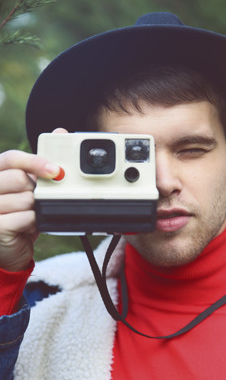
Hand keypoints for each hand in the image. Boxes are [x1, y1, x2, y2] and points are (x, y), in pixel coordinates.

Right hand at [0, 131, 63, 271]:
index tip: (56, 170)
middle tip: (33, 201)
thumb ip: (41, 161)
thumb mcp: (30, 185)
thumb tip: (60, 132)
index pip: (11, 159)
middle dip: (34, 191)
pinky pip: (25, 218)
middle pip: (19, 178)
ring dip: (35, 209)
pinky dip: (33, 222)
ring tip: (29, 214)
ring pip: (25, 199)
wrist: (11, 248)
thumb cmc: (20, 214)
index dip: (34, 162)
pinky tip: (28, 226)